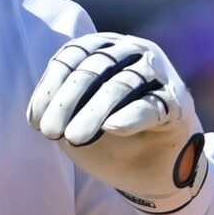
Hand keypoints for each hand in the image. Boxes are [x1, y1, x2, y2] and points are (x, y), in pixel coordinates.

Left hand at [28, 32, 206, 212]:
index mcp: (104, 47)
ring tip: (74, 138)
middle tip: (50, 132)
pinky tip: (112, 127)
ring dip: (93, 111)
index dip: (51, 87)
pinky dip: (130, 115)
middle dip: (67, 100)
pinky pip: (153, 105)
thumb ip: (60, 108)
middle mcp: (133, 51)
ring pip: (122, 84)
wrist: (152, 167)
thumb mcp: (76, 120)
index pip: (73, 55)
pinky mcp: (178, 103)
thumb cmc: (109, 137)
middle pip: (95, 67)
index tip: (35, 121)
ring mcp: (159, 74)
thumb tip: (37, 114)